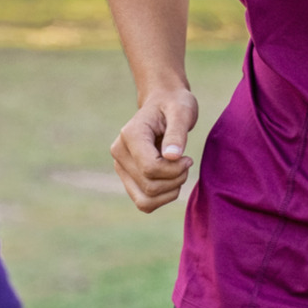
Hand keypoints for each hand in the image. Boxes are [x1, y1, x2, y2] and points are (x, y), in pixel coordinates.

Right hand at [110, 90, 197, 212]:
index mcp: (130, 135)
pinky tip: (172, 180)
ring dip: (169, 192)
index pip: (150, 168)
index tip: (188, 158)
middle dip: (175, 180)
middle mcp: (119, 152)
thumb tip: (172, 157)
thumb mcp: (182, 112)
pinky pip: (144, 203)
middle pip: (149, 186)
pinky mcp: (127, 178)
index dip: (175, 170)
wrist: (163, 104)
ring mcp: (121, 167)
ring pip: (145, 201)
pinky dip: (163, 198)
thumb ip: (177, 133)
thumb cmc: (174, 105)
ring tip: (179, 172)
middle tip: (186, 163)